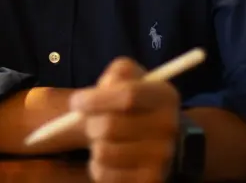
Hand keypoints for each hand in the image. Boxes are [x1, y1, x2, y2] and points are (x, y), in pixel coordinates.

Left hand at [70, 58, 180, 182]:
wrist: (161, 139)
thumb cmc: (136, 105)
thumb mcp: (131, 79)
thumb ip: (117, 73)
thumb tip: (103, 88)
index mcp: (164, 96)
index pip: (128, 95)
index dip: (96, 99)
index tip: (76, 102)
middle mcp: (168, 127)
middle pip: (109, 127)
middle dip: (89, 124)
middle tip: (91, 122)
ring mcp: (162, 158)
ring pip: (103, 153)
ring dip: (94, 146)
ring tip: (103, 139)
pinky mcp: (149, 181)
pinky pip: (104, 175)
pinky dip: (97, 166)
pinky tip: (109, 158)